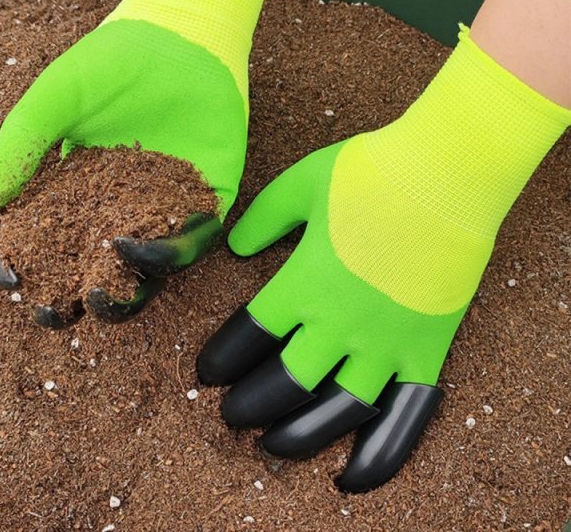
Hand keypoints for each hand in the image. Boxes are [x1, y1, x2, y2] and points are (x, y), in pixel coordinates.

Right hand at [0, 0, 268, 326]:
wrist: (182, 37)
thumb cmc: (115, 61)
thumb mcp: (58, 97)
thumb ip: (25, 141)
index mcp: (83, 187)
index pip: (52, 237)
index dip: (29, 262)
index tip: (14, 280)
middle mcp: (126, 204)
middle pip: (101, 264)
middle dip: (79, 293)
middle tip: (61, 310)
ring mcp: (168, 204)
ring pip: (150, 263)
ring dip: (126, 285)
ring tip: (102, 291)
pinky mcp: (209, 196)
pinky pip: (197, 235)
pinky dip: (176, 249)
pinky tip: (147, 249)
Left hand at [197, 27, 570, 491]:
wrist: (446, 173)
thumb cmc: (369, 173)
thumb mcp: (301, 185)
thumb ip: (263, 220)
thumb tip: (236, 249)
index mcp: (303, 282)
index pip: (247, 335)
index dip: (221, 359)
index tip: (207, 371)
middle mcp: (340, 322)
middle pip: (284, 383)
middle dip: (248, 406)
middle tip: (230, 415)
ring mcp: (386, 342)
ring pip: (335, 411)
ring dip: (298, 436)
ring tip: (271, 446)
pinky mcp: (426, 349)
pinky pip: (404, 415)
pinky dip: (378, 453)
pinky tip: (351, 479)